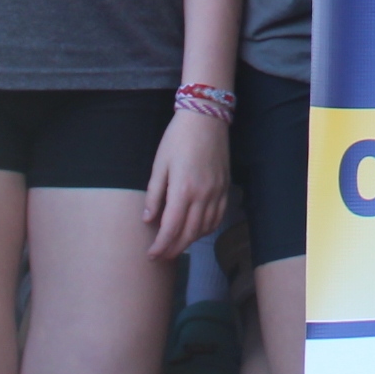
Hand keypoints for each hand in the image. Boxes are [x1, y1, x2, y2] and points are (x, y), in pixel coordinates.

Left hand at [145, 105, 230, 257]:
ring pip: (205, 228)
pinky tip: (196, 231)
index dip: (161, 245)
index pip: (171, 229)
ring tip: (176, 245)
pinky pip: (217, 217)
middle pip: (189, 234)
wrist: (206, 117)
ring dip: (190, 241)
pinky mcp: (225, 187)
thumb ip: (155, 194)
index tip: (151, 254)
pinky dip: (206, 229)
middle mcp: (203, 195)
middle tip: (161, 256)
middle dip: (174, 249)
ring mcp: (217, 192)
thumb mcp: (159, 164)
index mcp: (183, 190)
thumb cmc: (178, 138)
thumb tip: (148, 219)